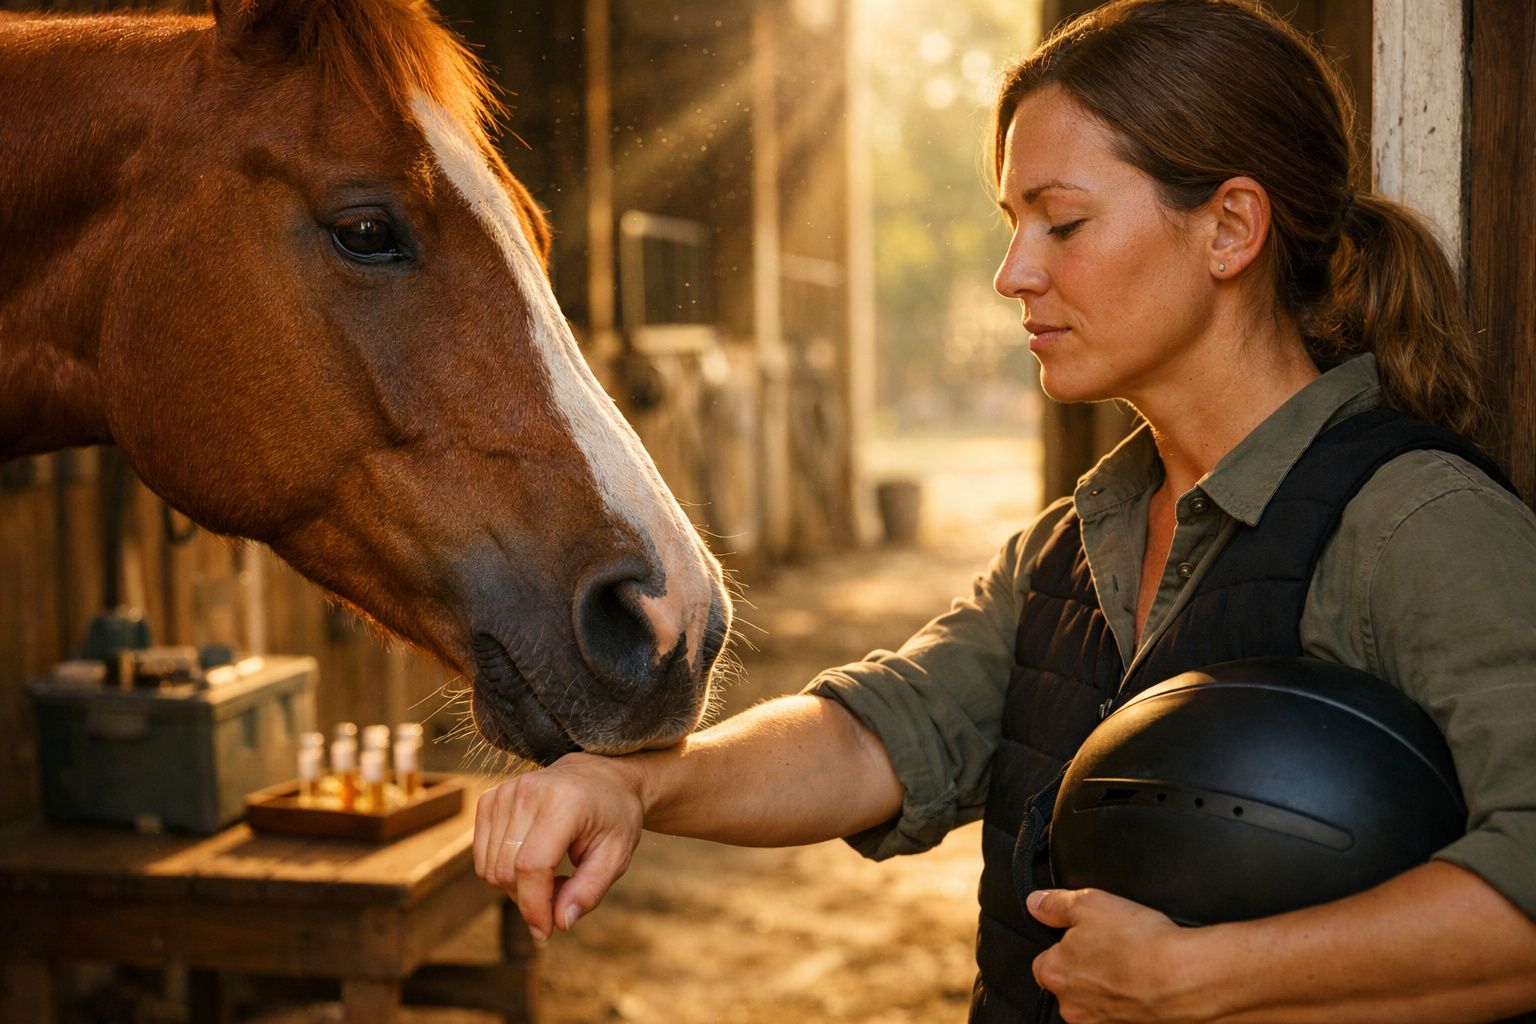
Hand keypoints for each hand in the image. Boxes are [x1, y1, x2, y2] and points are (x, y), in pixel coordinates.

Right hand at [473, 752, 646, 942]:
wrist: (600, 776)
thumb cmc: (613, 817)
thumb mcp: (617, 856)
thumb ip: (588, 891)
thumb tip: (560, 923)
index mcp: (565, 803)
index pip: (532, 866)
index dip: (534, 907)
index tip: (545, 933)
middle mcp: (529, 792)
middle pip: (507, 871)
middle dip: (530, 899)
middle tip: (563, 891)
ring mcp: (505, 792)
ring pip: (490, 868)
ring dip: (517, 886)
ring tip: (552, 872)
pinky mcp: (490, 798)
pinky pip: (482, 855)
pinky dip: (503, 869)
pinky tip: (532, 858)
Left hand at [1027, 887, 1202, 1022]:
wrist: (1185, 978)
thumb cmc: (1138, 942)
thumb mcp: (1090, 904)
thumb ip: (1056, 904)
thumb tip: (1035, 903)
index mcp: (1054, 974)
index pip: (1044, 961)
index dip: (1064, 946)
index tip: (1086, 938)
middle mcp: (1071, 1006)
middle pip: (1069, 984)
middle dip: (1086, 969)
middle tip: (1113, 949)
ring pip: (1095, 1001)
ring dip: (1108, 987)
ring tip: (1132, 966)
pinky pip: (1120, 1014)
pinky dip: (1129, 1002)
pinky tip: (1144, 985)